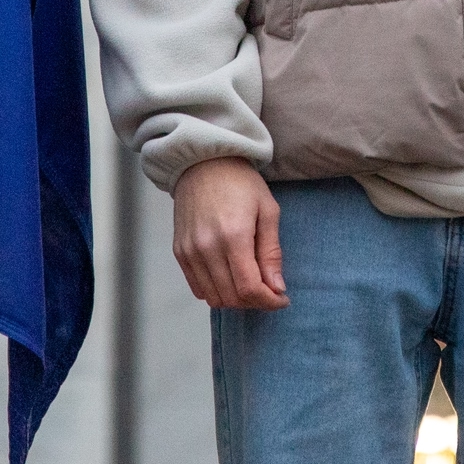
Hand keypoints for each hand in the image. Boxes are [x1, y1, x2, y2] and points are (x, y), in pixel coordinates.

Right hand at [172, 156, 288, 309]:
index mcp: (233, 236)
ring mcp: (190, 252)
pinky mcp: (180, 252)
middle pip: (232, 298)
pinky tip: (230, 277)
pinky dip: (216, 291)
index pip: (250, 288)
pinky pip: (197, 288)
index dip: (269, 301)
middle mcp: (207, 248)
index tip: (283, 299)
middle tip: (270, 290)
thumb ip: (271, 252)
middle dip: (256, 302)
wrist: (203, 162)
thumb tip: (277, 288)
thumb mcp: (267, 211)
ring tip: (251, 284)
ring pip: (214, 298)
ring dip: (236, 299)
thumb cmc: (241, 183)